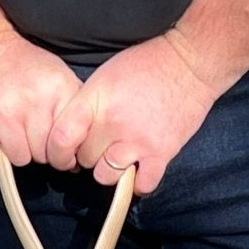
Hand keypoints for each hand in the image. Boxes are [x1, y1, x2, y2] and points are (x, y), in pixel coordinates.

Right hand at [0, 31, 83, 171]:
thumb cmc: (27, 69)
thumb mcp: (60, 77)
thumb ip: (74, 109)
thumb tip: (81, 151)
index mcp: (58, 90)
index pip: (67, 142)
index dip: (62, 149)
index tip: (55, 144)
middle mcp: (32, 101)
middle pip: (44, 154)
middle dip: (38, 150)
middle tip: (30, 133)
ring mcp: (4, 113)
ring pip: (20, 159)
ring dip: (15, 153)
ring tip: (13, 134)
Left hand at [46, 35, 225, 192]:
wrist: (189, 62)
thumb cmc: (145, 66)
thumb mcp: (104, 76)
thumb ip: (86, 105)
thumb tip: (71, 135)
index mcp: (95, 100)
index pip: (61, 138)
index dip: (58, 152)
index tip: (64, 155)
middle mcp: (113, 123)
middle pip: (85, 159)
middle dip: (90, 154)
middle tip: (104, 143)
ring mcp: (137, 141)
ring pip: (105, 176)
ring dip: (110, 170)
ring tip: (120, 156)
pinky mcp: (161, 153)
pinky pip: (141, 185)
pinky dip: (138, 183)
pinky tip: (139, 170)